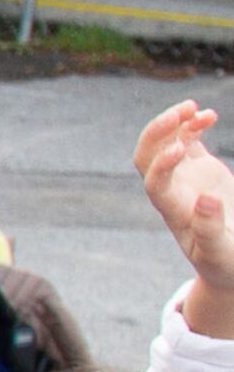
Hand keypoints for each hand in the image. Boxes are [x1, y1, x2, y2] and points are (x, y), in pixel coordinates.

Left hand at [136, 102, 233, 339]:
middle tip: (180, 112)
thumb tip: (205, 200)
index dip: (162, 165)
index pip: (154, 183)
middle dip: (157, 132)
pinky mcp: (198, 169)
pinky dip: (193, 126)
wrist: (229, 261)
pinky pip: (186, 141)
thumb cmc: (224, 263)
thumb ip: (210, 230)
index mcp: (172, 211)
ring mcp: (182, 177)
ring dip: (174, 123)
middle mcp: (171, 190)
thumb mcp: (219, 253)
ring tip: (195, 108)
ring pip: (164, 143)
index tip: (182, 149)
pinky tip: (209, 115)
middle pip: (147, 156)